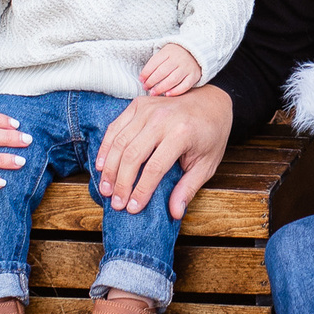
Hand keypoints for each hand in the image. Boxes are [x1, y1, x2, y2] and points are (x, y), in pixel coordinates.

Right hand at [94, 86, 231, 220]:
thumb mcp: (207, 164)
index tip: (133, 208)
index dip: (141, 191)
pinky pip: (115, 127)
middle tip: (116, 203)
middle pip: (132, 155)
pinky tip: (101, 165)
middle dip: (121, 183)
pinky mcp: (138, 104)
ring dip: (109, 168)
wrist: (212, 101)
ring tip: (105, 189)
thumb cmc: (210, 135)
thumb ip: (189, 187)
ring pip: (120, 142)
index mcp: (182, 133)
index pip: (155, 168)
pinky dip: (105, 147)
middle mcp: (162, 118)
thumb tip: (175, 212)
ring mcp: (148, 108)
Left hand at [138, 42, 201, 96]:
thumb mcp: (165, 53)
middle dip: (152, 81)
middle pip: (162, 72)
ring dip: (161, 88)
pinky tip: (168, 95)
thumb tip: (143, 78)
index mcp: (168, 51)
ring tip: (153, 93)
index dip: (146, 72)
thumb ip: (155, 63)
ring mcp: (187, 67)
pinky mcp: (194, 75)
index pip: (154, 62)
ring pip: (172, 79)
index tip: (141, 80)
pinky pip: (185, 85)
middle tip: (146, 88)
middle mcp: (178, 59)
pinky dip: (176, 91)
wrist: (195, 52)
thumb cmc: (175, 55)